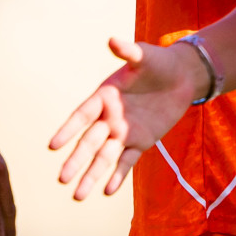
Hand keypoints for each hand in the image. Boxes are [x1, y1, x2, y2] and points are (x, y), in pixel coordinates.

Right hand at [49, 37, 204, 200]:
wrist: (183, 76)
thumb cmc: (159, 63)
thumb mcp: (145, 56)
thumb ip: (130, 51)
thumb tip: (113, 40)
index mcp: (103, 97)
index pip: (82, 115)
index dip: (68, 130)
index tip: (53, 145)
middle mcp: (109, 117)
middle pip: (89, 142)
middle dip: (77, 160)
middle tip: (62, 179)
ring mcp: (123, 131)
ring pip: (105, 157)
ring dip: (92, 175)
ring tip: (79, 196)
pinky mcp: (141, 140)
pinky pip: (127, 160)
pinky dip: (119, 175)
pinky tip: (108, 191)